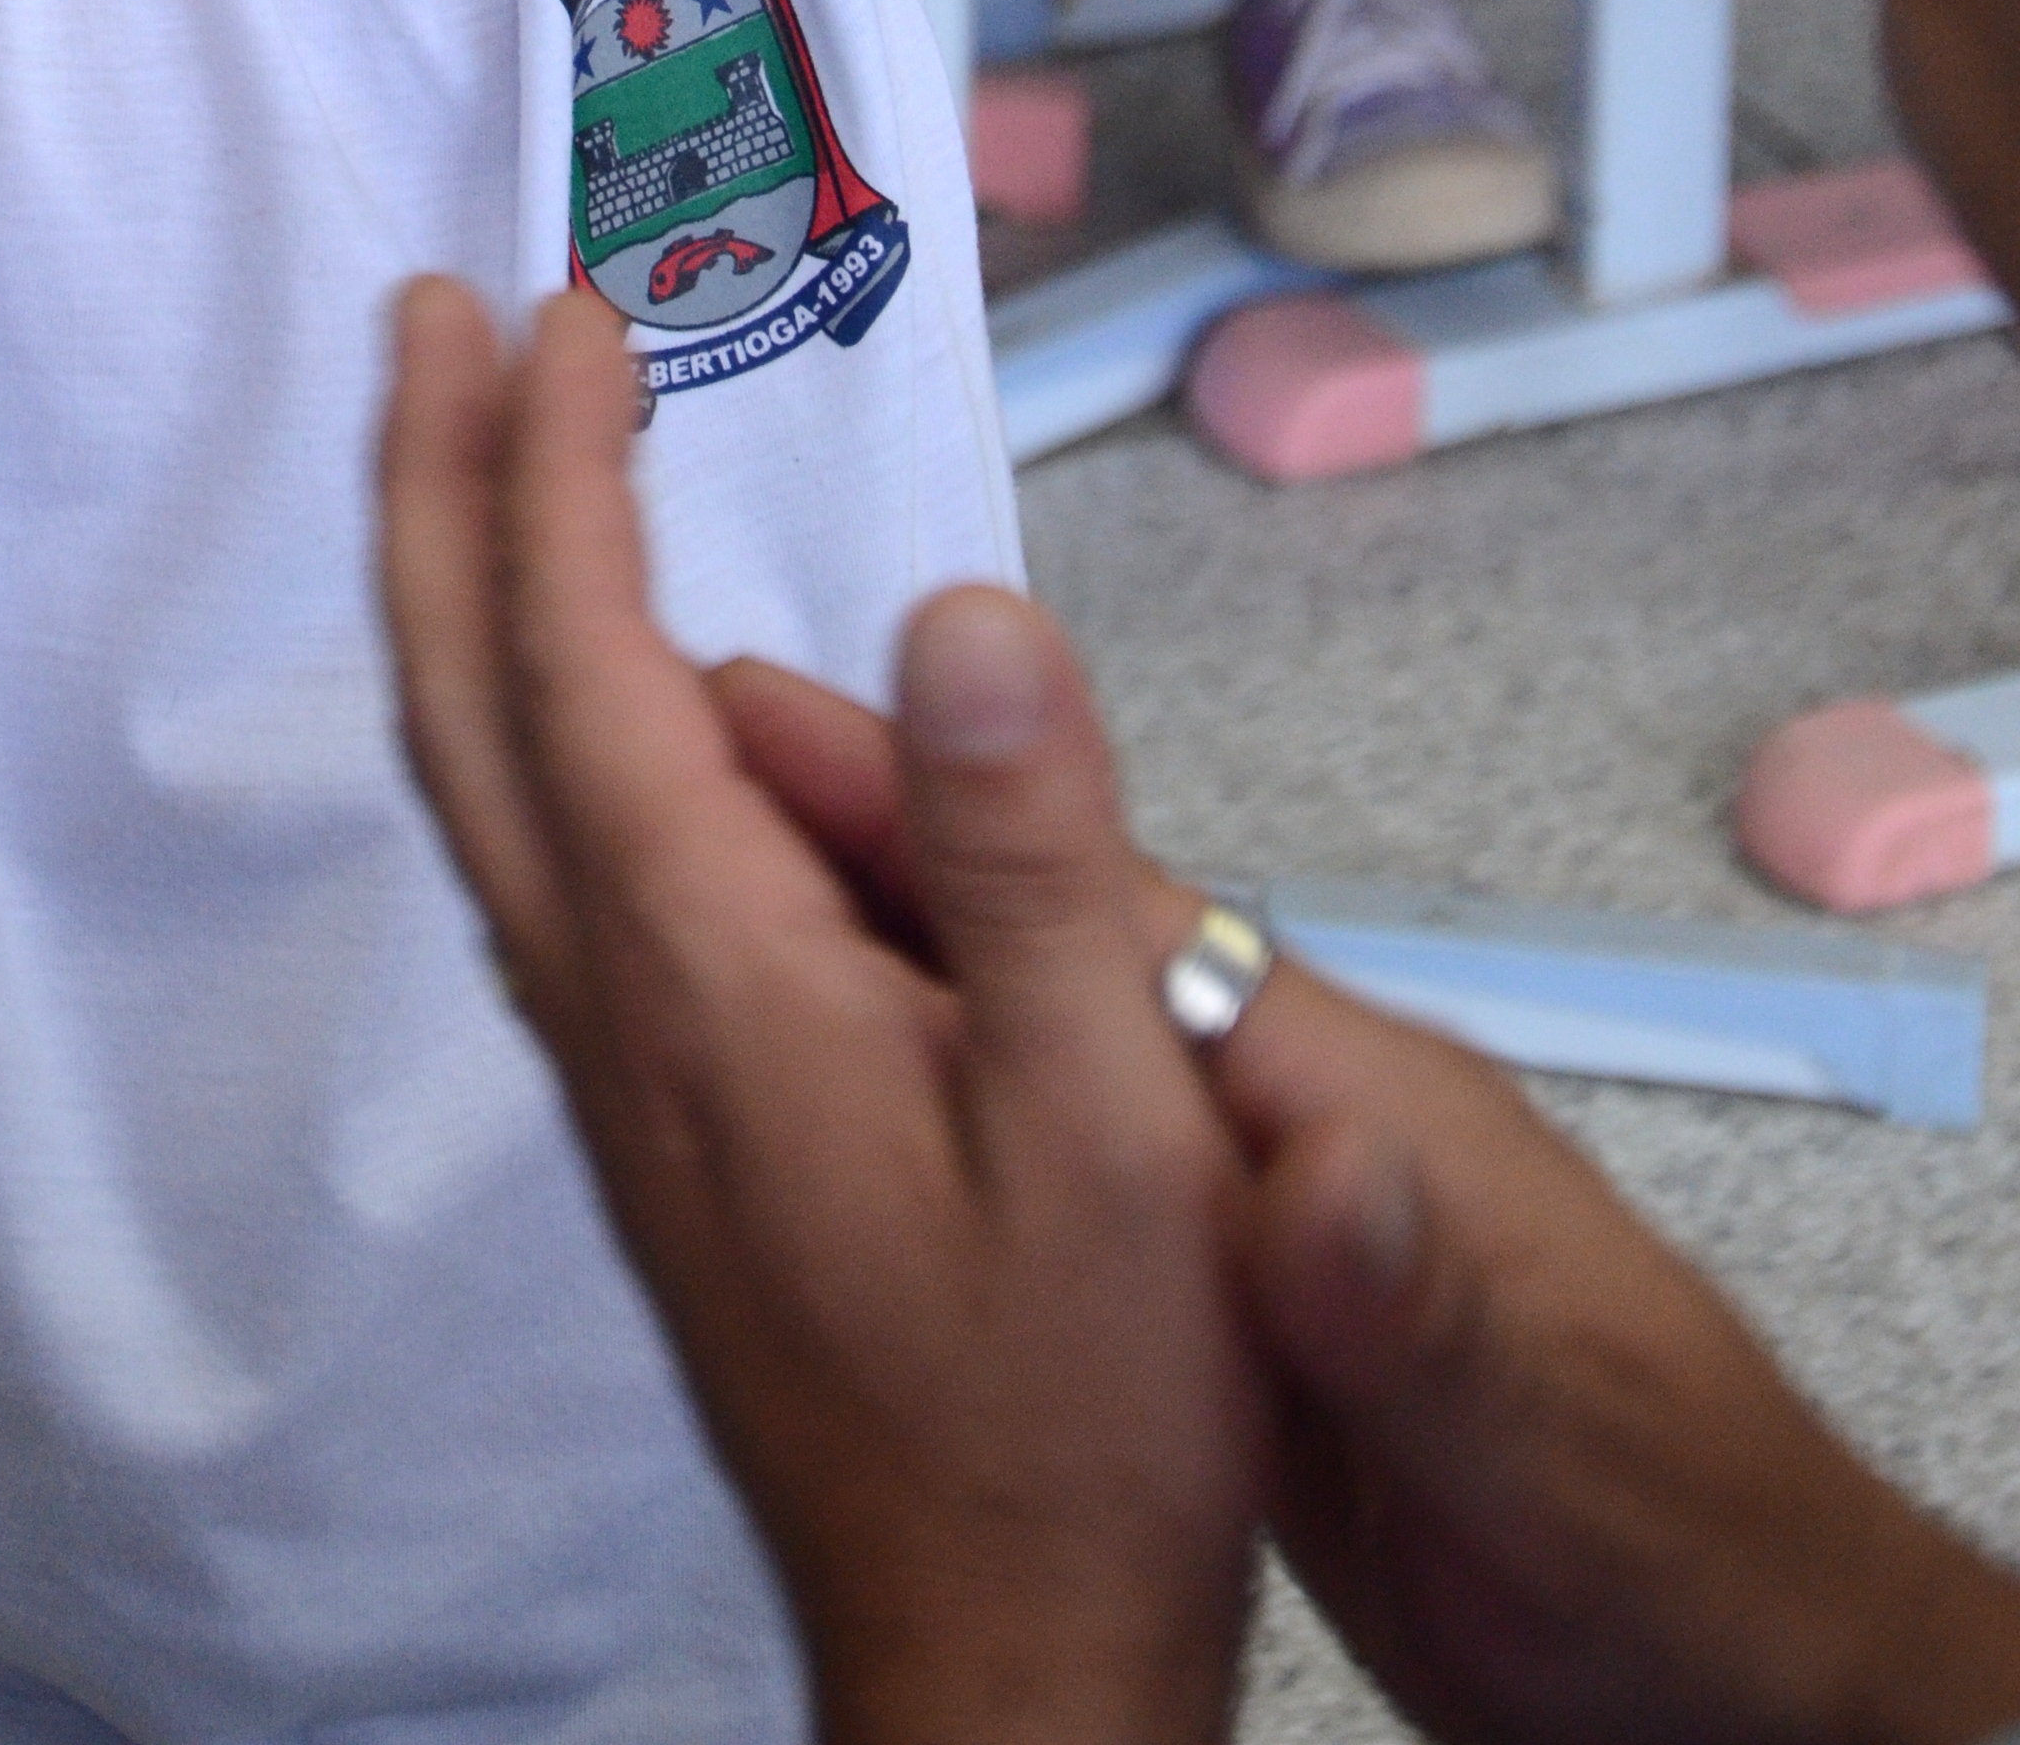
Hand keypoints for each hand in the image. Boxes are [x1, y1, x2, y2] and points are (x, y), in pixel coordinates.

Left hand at [378, 280, 1266, 1744]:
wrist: (998, 1666)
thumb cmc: (1072, 1428)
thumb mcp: (1113, 1128)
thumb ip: (1035, 860)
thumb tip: (961, 610)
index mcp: (712, 977)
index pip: (587, 660)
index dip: (558, 470)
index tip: (568, 315)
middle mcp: (624, 1009)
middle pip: (471, 701)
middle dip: (436, 490)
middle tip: (430, 323)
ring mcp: (630, 1075)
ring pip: (496, 782)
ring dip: (478, 594)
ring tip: (499, 455)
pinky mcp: (674, 1126)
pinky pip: (557, 864)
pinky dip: (543, 720)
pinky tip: (603, 711)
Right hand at [725, 668, 2019, 1744]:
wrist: (1736, 1653)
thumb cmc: (1665, 1523)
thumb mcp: (1535, 1431)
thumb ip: (1417, 1304)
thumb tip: (1327, 1169)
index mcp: (1332, 1098)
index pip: (1093, 909)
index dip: (920, 809)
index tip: (732, 720)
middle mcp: (1271, 1107)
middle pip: (1028, 940)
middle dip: (849, 850)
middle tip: (634, 757)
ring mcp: (1241, 1198)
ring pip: (1015, 1039)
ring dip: (862, 965)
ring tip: (670, 901)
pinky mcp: (1224, 1302)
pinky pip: (1040, 1161)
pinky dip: (917, 1099)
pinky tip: (817, 1095)